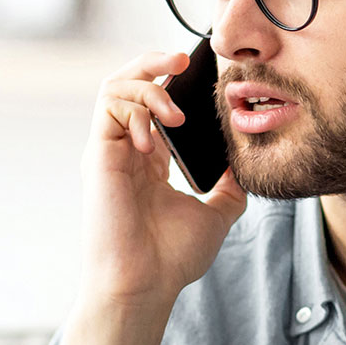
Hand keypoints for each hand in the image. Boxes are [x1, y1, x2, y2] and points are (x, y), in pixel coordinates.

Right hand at [78, 50, 246, 308]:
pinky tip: (157, 135)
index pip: (156, 104)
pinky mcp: (98, 153)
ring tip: (176, 112)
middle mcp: (126, 149)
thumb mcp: (216, 215)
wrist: (144, 284)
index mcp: (150, 161)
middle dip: (155, 62)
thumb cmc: (172, 258)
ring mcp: (110, 149)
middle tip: (185, 60)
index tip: (205, 74)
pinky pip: (110, 104)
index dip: (175, 82)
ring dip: (149, 84)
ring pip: (115, 86)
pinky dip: (136, 106)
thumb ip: (229, 188)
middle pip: (130, 83)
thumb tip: (246, 164)